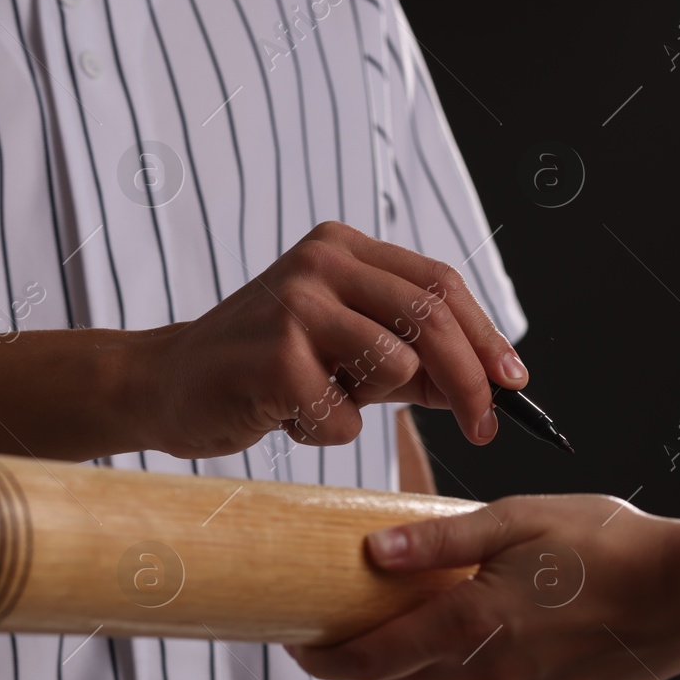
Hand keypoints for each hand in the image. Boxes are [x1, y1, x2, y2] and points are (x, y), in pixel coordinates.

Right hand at [141, 221, 526, 458]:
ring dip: (371, 406)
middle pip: (432, 320)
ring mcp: (295, 305)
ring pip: (397, 367)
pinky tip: (283, 414)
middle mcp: (321, 262)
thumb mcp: (345, 349)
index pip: (440, 284)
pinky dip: (326, 431)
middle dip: (471, 382)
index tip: (514, 383)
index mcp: (342, 248)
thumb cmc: (262, 368)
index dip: (487, 336)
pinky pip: (345, 416)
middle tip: (484, 430)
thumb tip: (495, 383)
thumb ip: (414, 357)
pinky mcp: (274, 356)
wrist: (165, 384)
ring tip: (321, 399)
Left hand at [289, 494, 679, 679]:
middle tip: (350, 618)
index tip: (296, 644)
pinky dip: (474, 665)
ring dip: (422, 658)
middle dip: (367, 657)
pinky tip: (494, 626)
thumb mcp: (517, 519)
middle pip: (401, 679)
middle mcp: (492, 675)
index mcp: (473, 625)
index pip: (372, 660)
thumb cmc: (607, 544)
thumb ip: (439, 540)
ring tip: (425, 612)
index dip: (325, 659)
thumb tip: (372, 553)